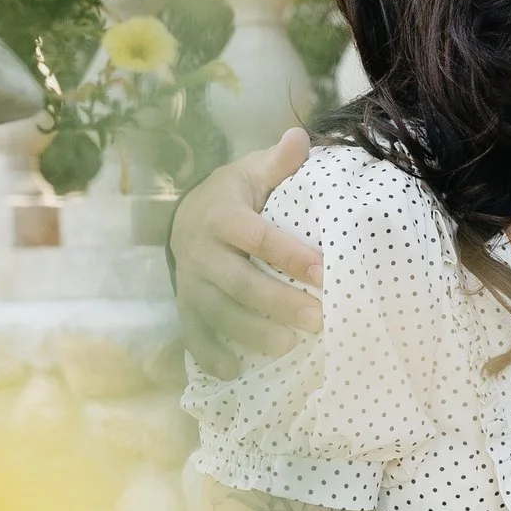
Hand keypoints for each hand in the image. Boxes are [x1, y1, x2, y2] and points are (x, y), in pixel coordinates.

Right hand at [171, 128, 324, 376]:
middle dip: (278, 302)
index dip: (290, 255)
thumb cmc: (238, 196)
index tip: (326, 272)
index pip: (258, 237)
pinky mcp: (185, 306)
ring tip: (288, 348)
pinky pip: (194, 334)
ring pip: (218, 312)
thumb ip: (279, 163)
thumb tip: (299, 138)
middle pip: (239, 282)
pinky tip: (234, 373)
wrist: (189, 214)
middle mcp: (201, 251)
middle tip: (319, 320)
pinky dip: (211, 355)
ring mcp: (190, 282)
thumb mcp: (254, 173)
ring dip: (251, 333)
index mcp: (221, 215)